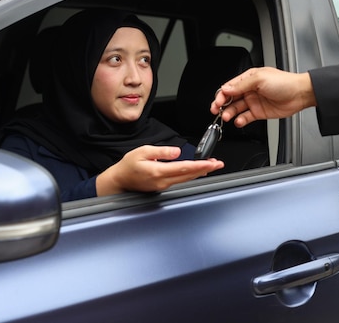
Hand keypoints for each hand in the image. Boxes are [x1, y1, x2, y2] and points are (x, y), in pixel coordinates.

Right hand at [96, 145, 223, 195]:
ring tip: (211, 166)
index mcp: (158, 171)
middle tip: (218, 164)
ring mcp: (163, 185)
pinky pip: (180, 180)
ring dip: (199, 172)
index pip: (184, 168)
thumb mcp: (142, 151)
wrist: (120, 180)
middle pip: (188, 175)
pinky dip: (190, 175)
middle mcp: (162, 181)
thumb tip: (176, 152)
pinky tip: (196, 170)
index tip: (211, 163)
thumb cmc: (128, 165)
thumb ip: (161, 152)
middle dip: (205, 169)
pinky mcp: (162, 186)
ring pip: (185, 179)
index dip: (200, 165)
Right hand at [210, 67, 315, 126]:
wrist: (300, 94)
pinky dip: (240, 120)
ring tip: (227, 117)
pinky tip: (239, 121)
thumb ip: (241, 85)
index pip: (229, 87)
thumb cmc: (284, 82)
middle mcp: (249, 90)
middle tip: (216, 111)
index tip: (218, 102)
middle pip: (230, 98)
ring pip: (236, 109)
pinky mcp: (258, 112)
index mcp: (248, 79)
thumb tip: (226, 89)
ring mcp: (253, 101)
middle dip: (221, 105)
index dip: (222, 94)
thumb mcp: (260, 79)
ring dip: (229, 113)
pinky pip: (245, 117)